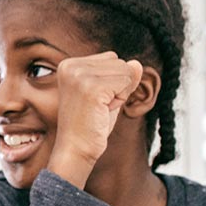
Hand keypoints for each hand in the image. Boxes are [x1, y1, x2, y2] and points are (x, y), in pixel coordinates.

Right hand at [49, 52, 142, 186]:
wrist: (76, 147)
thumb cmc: (89, 123)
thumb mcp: (106, 94)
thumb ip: (121, 75)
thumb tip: (137, 63)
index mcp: (68, 64)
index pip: (111, 58)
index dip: (111, 80)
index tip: (94, 98)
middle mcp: (71, 66)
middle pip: (120, 62)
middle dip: (118, 85)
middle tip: (98, 105)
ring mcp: (79, 76)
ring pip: (125, 71)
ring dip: (120, 93)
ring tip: (100, 108)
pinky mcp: (92, 88)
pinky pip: (126, 83)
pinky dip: (120, 99)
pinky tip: (103, 110)